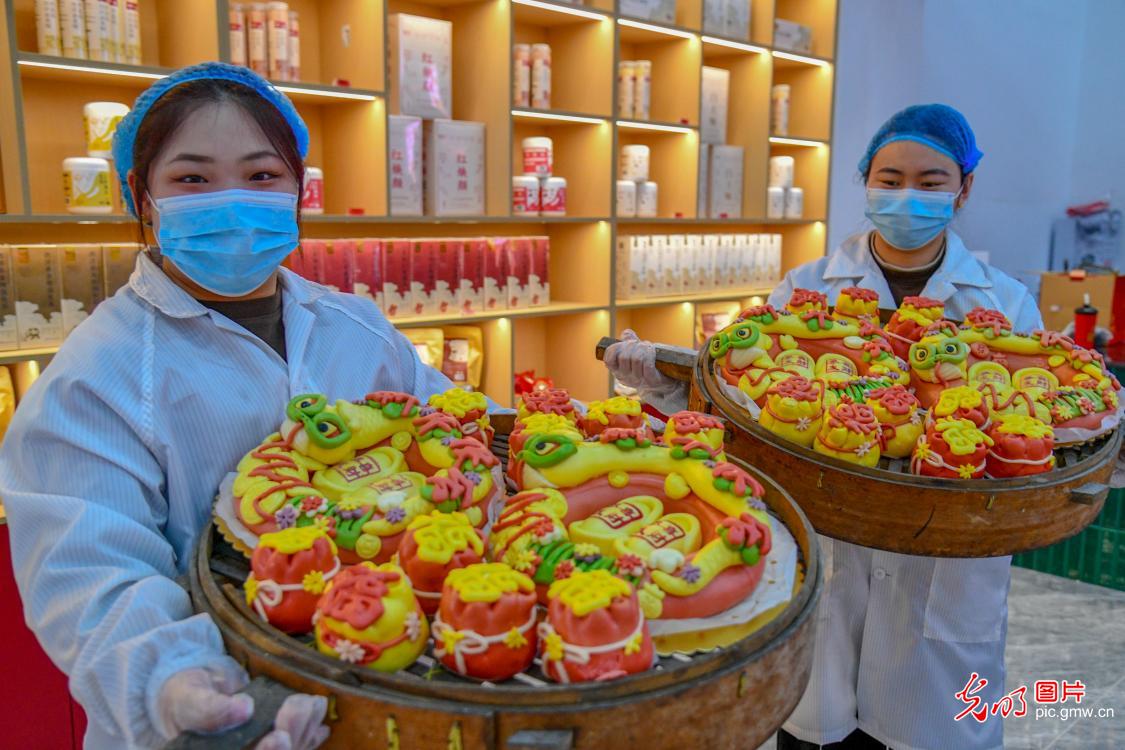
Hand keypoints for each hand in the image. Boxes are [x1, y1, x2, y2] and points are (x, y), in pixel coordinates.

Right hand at [158, 667, 328, 748]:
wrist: (196, 691)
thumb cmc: (186, 697)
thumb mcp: (190, 699)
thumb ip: (211, 708)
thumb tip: (244, 708)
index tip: (278, 736)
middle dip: (293, 736)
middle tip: (301, 705)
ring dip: (306, 730)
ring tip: (313, 703)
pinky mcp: (274, 744)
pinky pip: (298, 745)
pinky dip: (311, 733)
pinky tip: (318, 717)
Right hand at [604, 329, 672, 390]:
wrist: (663, 376)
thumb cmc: (645, 362)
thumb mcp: (634, 351)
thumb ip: (629, 340)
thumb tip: (626, 334)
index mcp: (617, 370)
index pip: (609, 359)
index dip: (616, 348)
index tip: (624, 344)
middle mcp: (625, 377)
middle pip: (624, 357)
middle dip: (633, 345)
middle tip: (641, 345)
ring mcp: (638, 381)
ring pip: (636, 359)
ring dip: (644, 349)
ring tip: (649, 349)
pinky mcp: (651, 381)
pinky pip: (648, 366)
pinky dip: (651, 355)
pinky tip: (653, 353)